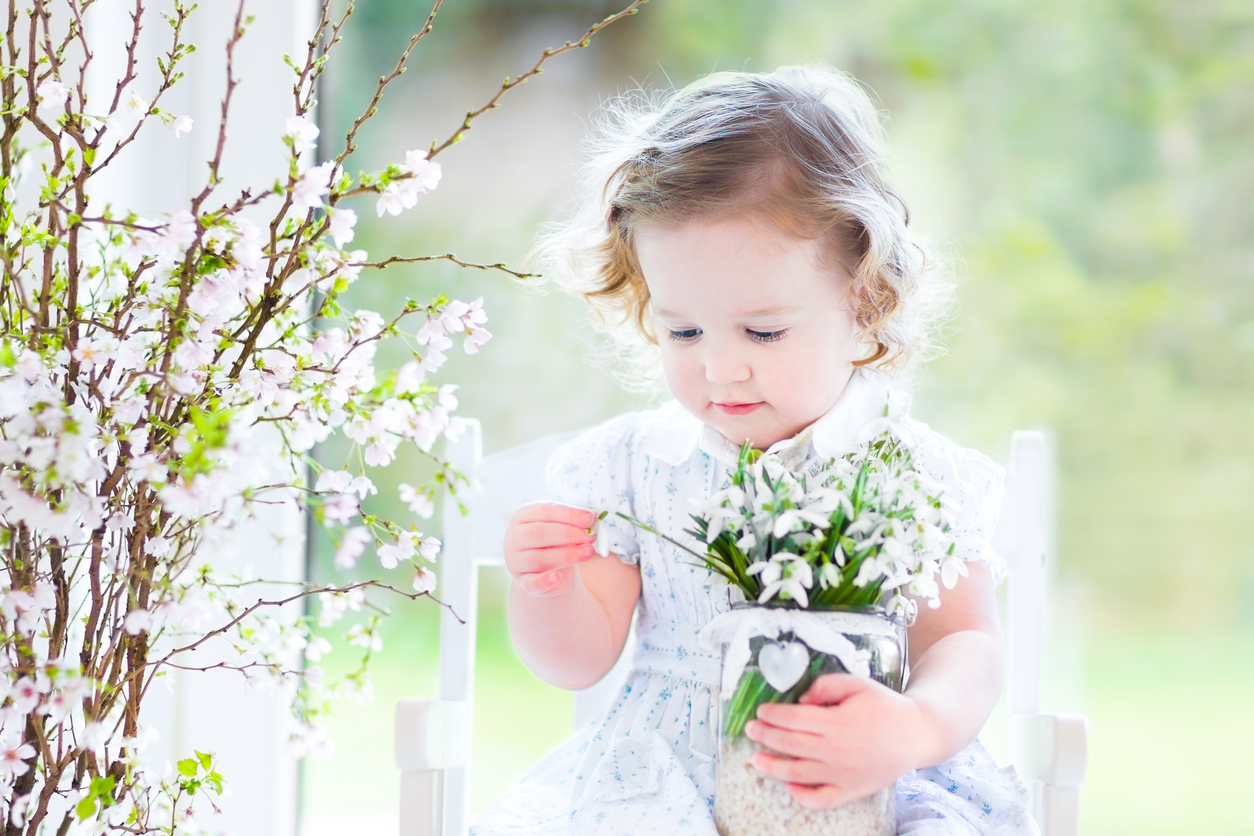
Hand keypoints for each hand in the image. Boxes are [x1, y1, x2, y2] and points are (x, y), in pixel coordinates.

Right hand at [503, 502, 598, 597]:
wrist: (544, 566)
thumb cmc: (554, 539)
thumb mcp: (560, 525)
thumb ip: (573, 522)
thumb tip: (592, 518)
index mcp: (523, 516)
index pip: (546, 511)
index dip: (570, 515)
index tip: (591, 519)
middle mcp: (514, 537)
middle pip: (540, 533)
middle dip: (569, 534)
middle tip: (591, 536)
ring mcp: (515, 560)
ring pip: (539, 558)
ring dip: (567, 555)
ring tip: (589, 552)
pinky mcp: (523, 581)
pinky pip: (532, 583)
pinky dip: (544, 581)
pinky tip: (557, 577)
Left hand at [743, 673, 938, 808]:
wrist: (917, 734)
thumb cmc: (886, 706)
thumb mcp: (857, 684)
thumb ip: (825, 686)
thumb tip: (801, 700)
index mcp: (837, 723)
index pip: (793, 719)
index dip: (772, 715)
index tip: (760, 711)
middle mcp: (836, 751)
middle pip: (790, 745)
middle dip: (766, 736)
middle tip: (751, 730)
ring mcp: (843, 774)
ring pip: (798, 774)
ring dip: (773, 767)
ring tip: (756, 760)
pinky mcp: (852, 790)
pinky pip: (822, 799)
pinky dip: (802, 796)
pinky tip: (789, 786)